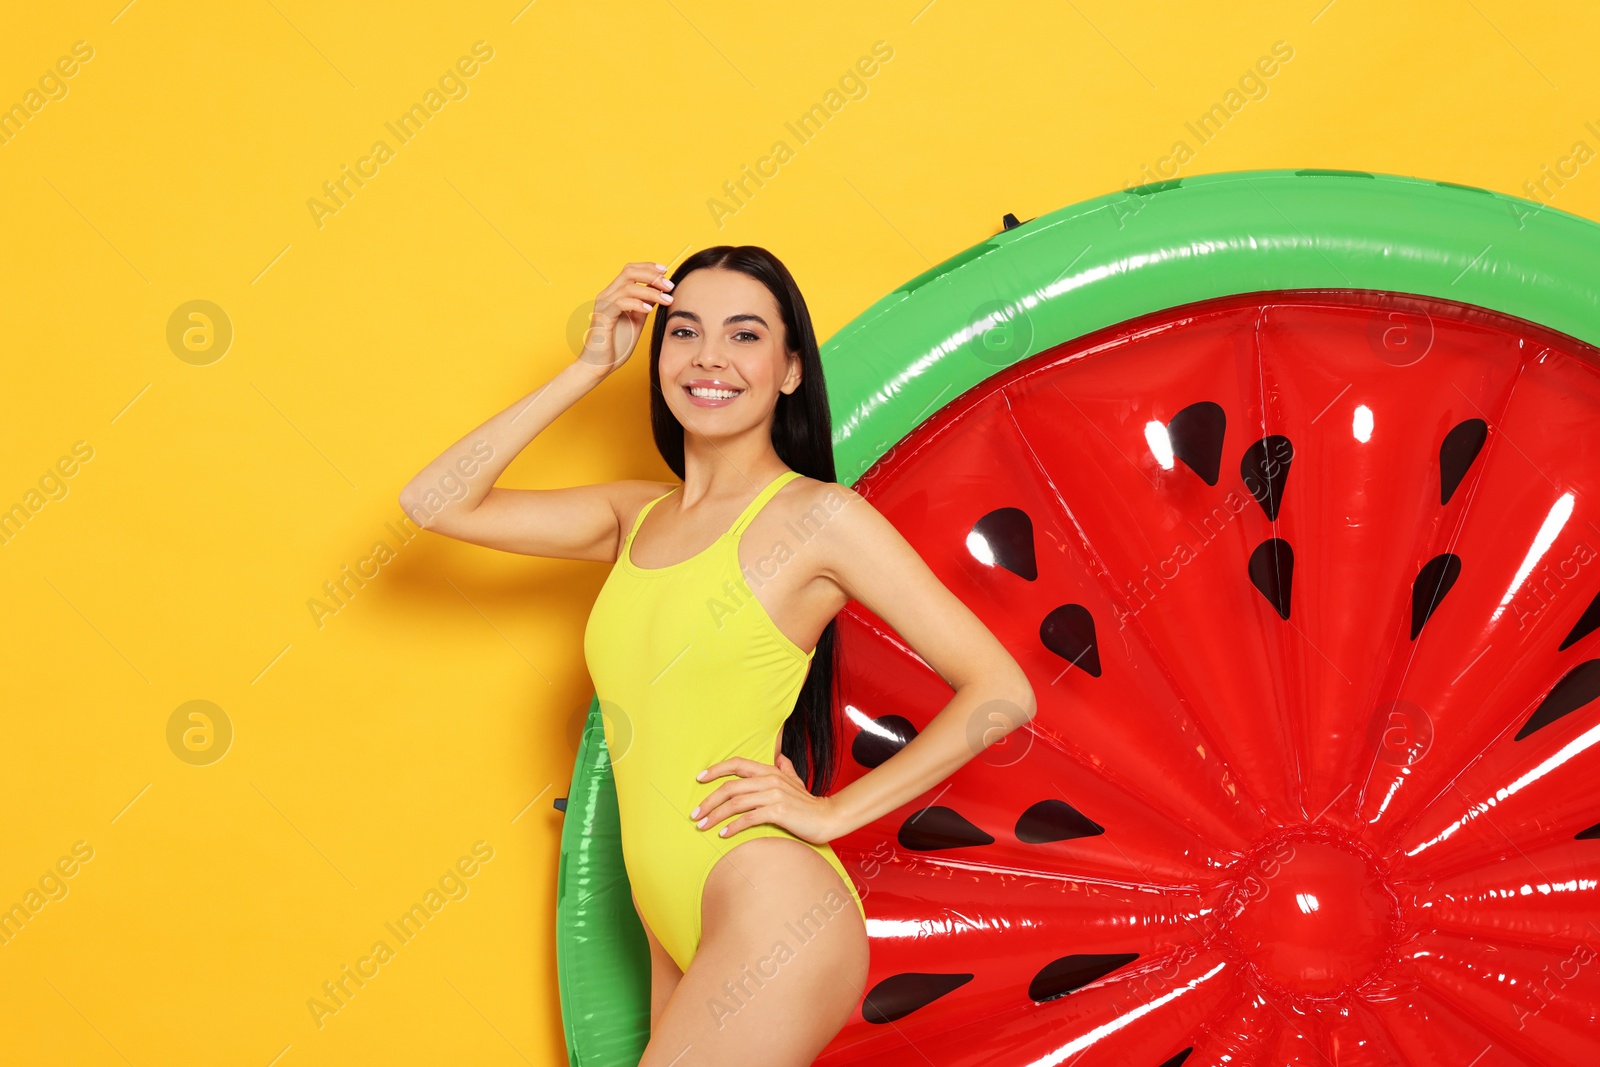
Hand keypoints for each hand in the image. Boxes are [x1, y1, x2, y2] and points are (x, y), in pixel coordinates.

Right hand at [576, 261, 674, 376]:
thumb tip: (659, 291)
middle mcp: (607, 295)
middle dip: (652, 275)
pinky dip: (637, 303)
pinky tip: (649, 310)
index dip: (648, 267)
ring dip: (650, 291)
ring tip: (666, 299)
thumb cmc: (616, 345)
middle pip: (629, 271)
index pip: (631, 270)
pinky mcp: (603, 317)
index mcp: (614, 294)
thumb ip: (644, 304)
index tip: (666, 272)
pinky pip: (620, 303)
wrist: (599, 365)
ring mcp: (603, 305)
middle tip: (669, 285)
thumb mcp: (636, 320)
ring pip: (628, 286)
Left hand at [690, 754, 839, 844]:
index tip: (699, 779)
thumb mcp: (796, 782)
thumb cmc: (808, 804)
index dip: (716, 770)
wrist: (828, 818)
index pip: (737, 764)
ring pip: (735, 803)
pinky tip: (723, 834)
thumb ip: (785, 769)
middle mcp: (769, 780)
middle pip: (729, 787)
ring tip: (702, 826)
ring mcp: (774, 795)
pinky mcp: (778, 812)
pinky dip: (733, 826)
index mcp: (770, 771)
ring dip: (715, 816)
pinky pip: (748, 818)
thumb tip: (780, 757)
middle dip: (708, 801)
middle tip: (694, 815)